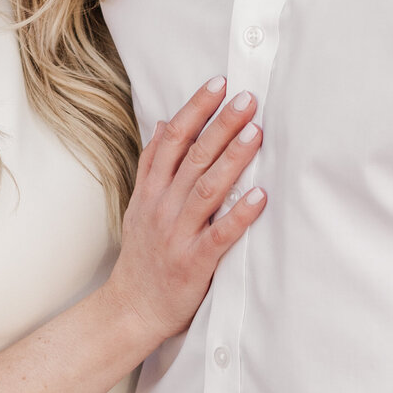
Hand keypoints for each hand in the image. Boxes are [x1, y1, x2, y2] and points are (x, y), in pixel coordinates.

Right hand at [105, 78, 264, 345]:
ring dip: (232, 159)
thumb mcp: (139, 205)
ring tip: (256, 133)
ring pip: (206, 189)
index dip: (196, 110)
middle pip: (193, 158)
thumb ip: (152, 165)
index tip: (218, 84)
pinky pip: (219, 235)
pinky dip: (239, 215)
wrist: (131, 308)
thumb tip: (165, 122)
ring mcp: (177, 234)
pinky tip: (261, 196)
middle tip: (246, 99)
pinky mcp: (194, 262)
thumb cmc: (143, 255)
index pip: (173, 139)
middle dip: (221, 125)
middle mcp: (163, 207)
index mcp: (151, 190)